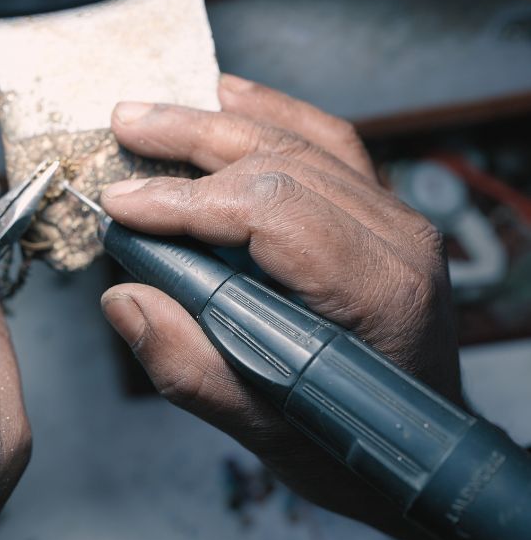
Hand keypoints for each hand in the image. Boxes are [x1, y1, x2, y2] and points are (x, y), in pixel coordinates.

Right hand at [100, 75, 460, 539]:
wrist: (417, 442)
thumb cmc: (352, 440)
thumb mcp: (263, 430)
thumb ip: (191, 369)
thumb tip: (124, 301)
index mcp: (376, 292)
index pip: (272, 213)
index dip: (187, 201)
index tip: (122, 204)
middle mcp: (396, 241)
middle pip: (284, 164)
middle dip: (193, 143)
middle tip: (126, 128)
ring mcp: (394, 219)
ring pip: (302, 142)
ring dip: (220, 122)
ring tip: (155, 113)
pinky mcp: (380, 212)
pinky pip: (328, 143)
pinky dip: (273, 114)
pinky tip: (230, 98)